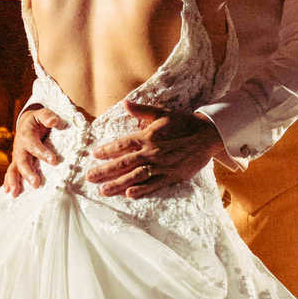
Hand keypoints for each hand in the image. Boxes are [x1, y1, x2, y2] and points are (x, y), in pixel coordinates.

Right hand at [4, 104, 66, 195]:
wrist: (27, 123)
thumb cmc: (38, 120)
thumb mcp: (42, 114)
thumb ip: (48, 116)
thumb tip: (53, 121)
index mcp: (26, 134)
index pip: (33, 144)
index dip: (42, 152)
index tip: (54, 160)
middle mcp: (20, 147)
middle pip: (22, 160)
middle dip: (28, 172)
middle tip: (36, 183)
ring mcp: (17, 156)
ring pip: (14, 169)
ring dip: (14, 180)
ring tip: (16, 192)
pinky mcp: (17, 163)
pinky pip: (11, 173)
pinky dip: (9, 182)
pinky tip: (10, 192)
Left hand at [86, 104, 221, 198]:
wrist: (207, 135)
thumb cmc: (183, 123)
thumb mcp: (162, 113)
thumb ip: (142, 110)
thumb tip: (124, 103)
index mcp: (148, 136)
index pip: (123, 144)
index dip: (107, 150)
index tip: (94, 155)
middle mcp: (153, 152)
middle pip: (124, 162)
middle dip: (105, 171)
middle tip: (89, 177)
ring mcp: (162, 165)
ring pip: (136, 176)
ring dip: (118, 184)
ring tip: (103, 191)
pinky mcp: (172, 176)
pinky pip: (154, 185)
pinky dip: (142, 190)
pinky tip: (129, 195)